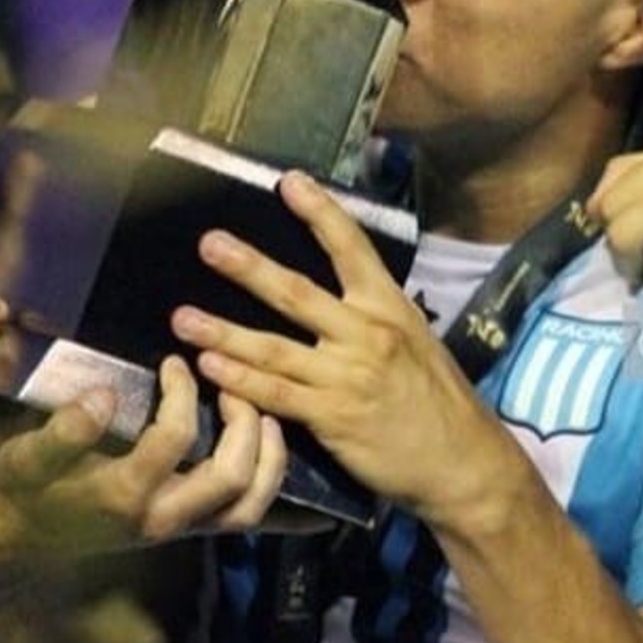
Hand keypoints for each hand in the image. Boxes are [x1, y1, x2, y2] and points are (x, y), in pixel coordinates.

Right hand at [0, 355, 287, 565]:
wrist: (26, 538)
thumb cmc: (27, 489)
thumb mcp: (26, 457)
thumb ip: (62, 432)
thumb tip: (104, 397)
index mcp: (124, 495)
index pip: (175, 438)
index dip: (182, 392)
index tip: (175, 361)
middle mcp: (162, 518)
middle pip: (230, 477)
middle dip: (243, 423)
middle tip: (232, 383)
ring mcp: (180, 529)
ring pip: (248, 506)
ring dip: (268, 457)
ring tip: (265, 413)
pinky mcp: (190, 530)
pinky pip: (245, 516)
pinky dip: (268, 482)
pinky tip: (269, 444)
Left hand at [173, 170, 524, 529]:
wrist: (460, 461)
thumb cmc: (436, 398)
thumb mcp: (416, 340)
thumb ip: (373, 315)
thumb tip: (338, 289)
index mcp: (389, 306)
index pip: (351, 247)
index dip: (320, 212)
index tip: (288, 181)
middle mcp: (366, 334)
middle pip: (297, 293)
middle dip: (248, 267)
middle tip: (207, 243)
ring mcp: (348, 376)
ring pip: (274, 347)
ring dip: (224, 331)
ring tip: (182, 317)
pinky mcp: (333, 418)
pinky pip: (277, 395)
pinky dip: (240, 380)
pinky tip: (209, 368)